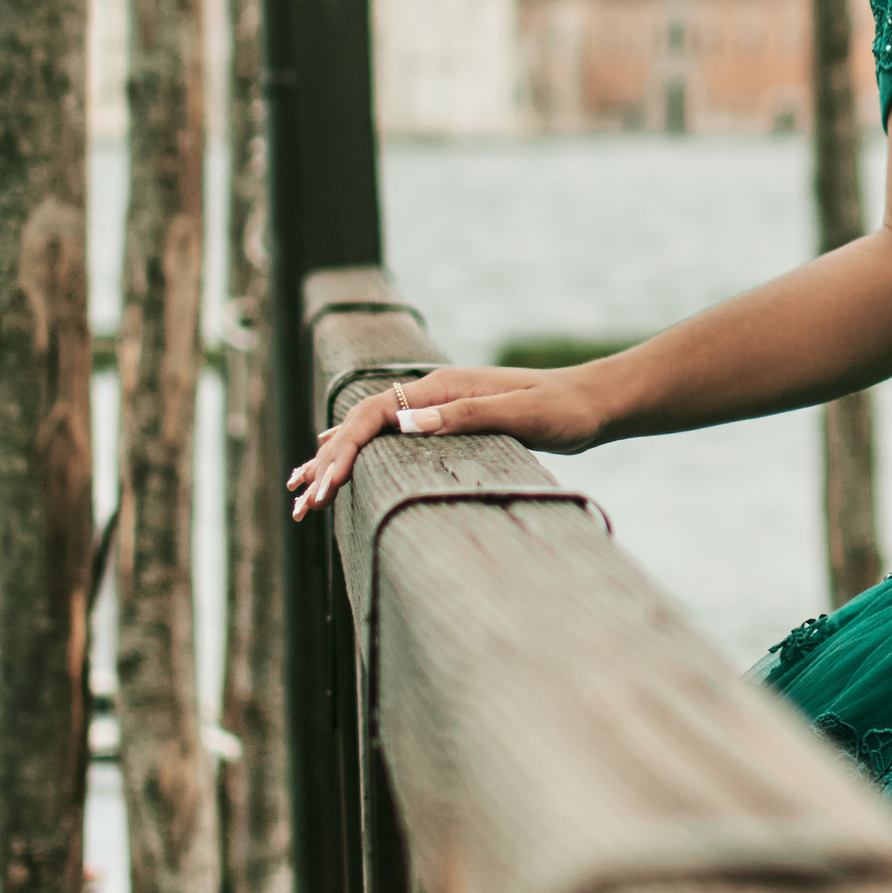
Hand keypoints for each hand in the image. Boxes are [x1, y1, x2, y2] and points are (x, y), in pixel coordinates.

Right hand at [288, 360, 611, 519]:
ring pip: (370, 434)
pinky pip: (389, 439)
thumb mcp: (519, 413)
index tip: (322, 485)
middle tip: (300, 504)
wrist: (591, 403)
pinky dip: (358, 455)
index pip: (372, 416)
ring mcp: (437, 409)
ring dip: (334, 462)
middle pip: (361, 426)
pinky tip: (338, 463)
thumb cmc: (562, 411)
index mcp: (440, 388)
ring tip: (300, 493)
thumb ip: (464, 416)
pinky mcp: (447, 424)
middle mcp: (431, 395)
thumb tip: (406, 423)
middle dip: (325, 463)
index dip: (342, 450)